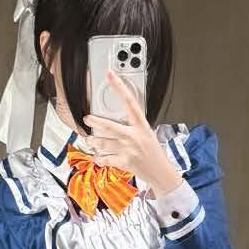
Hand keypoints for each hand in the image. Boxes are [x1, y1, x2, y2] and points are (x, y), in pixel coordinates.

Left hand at [83, 68, 182, 196]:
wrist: (161, 172)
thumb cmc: (154, 152)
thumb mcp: (147, 133)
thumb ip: (133, 126)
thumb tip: (116, 120)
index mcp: (141, 125)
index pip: (130, 101)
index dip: (119, 87)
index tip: (110, 76)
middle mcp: (134, 136)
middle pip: (109, 126)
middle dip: (95, 122)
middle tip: (87, 118)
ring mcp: (128, 150)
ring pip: (103, 143)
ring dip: (94, 141)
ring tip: (90, 139)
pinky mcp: (124, 162)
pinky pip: (105, 159)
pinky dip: (98, 158)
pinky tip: (97, 156)